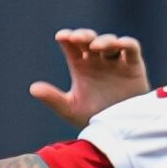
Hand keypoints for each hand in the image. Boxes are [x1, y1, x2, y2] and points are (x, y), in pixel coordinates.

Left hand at [30, 28, 147, 128]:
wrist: (120, 132)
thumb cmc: (93, 119)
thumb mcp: (71, 109)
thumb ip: (53, 99)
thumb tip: (32, 88)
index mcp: (80, 66)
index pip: (72, 45)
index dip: (67, 37)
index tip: (62, 37)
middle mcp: (97, 60)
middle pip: (90, 39)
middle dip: (84, 35)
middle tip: (77, 38)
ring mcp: (116, 62)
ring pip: (110, 42)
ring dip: (103, 40)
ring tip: (96, 46)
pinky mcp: (134, 66)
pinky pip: (132, 48)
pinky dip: (126, 43)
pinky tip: (119, 44)